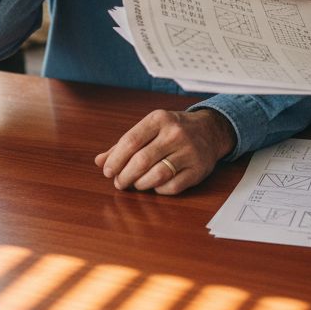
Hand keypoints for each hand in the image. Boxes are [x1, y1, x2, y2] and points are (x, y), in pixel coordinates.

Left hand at [94, 109, 235, 194]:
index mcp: (159, 119)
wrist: (210, 131)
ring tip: (135, 184)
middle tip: (119, 183)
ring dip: (140, 184)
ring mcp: (189, 152)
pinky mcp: (198, 170)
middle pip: (142, 160)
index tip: (108, 171)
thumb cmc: (172, 130)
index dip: (115, 159)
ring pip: (157, 175)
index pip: (130, 141)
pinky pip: (173, 186)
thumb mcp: (149, 128)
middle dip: (125, 175)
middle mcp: (175, 133)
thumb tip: (99, 161)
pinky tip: (155, 185)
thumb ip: (123, 144)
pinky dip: (159, 189)